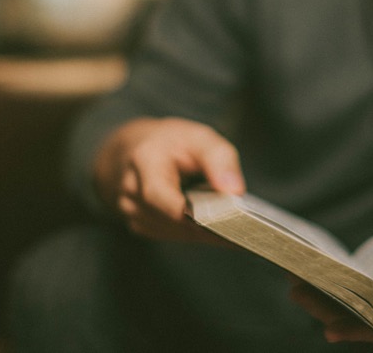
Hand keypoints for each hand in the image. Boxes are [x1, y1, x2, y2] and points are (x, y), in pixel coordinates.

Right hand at [94, 117, 244, 242]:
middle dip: (206, 225)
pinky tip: (214, 226)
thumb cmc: (175, 142)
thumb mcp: (200, 138)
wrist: (142, 148)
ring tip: (232, 226)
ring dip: (203, 231)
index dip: (191, 213)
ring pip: (174, 232)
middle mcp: (131, 188)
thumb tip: (234, 191)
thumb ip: (220, 160)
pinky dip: (195, 233)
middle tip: (242, 228)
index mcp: (144, 160)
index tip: (227, 221)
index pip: (160, 195)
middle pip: (170, 219)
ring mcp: (131, 209)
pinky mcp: (140, 223)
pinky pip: (172, 235)